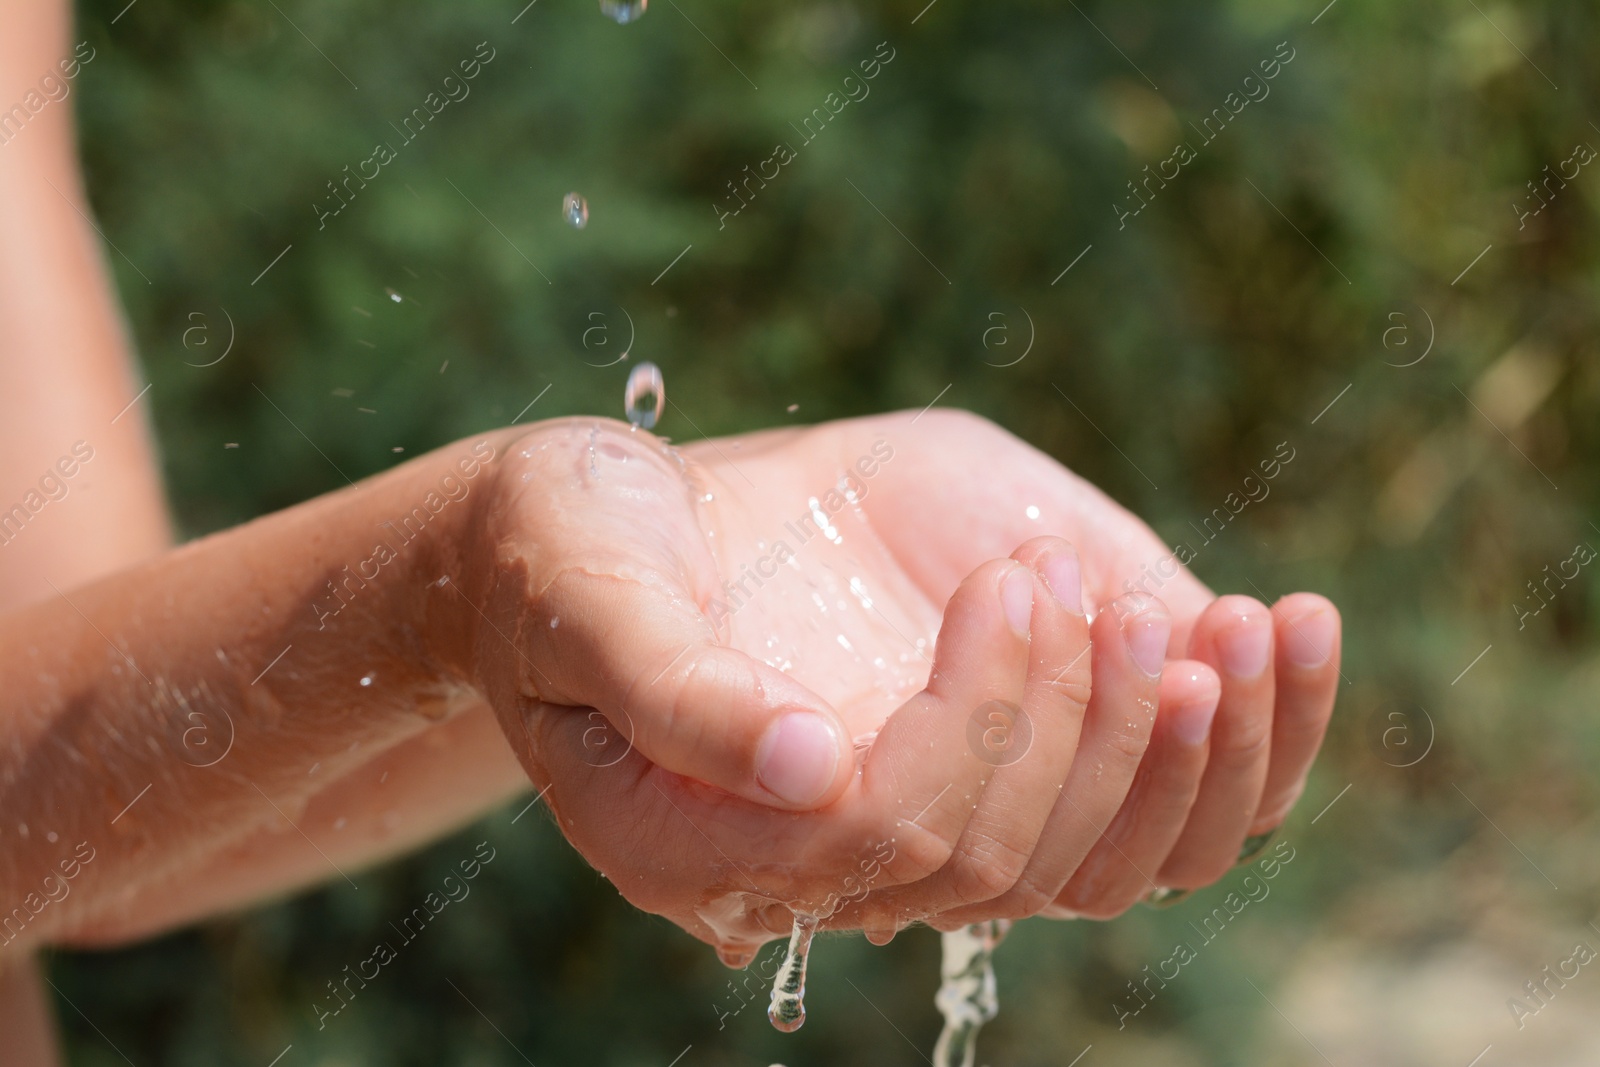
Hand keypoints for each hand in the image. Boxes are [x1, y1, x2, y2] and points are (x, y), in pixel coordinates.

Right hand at [459, 410, 1337, 949]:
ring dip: (1206, 753)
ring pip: (1116, 866)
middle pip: (1019, 861)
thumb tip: (812, 768)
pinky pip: (1162, 814)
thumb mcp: (594, 596)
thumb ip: (678, 688)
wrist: (616, 522)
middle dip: (1088, 725)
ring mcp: (943, 804)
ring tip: (1247, 624)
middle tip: (1082, 579)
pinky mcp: (1017, 746)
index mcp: (726, 846)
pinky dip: (1251, 740)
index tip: (1008, 581)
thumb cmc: (577, 552)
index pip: (890, 841)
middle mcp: (847, 858)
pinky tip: (1286, 624)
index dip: (976, 730)